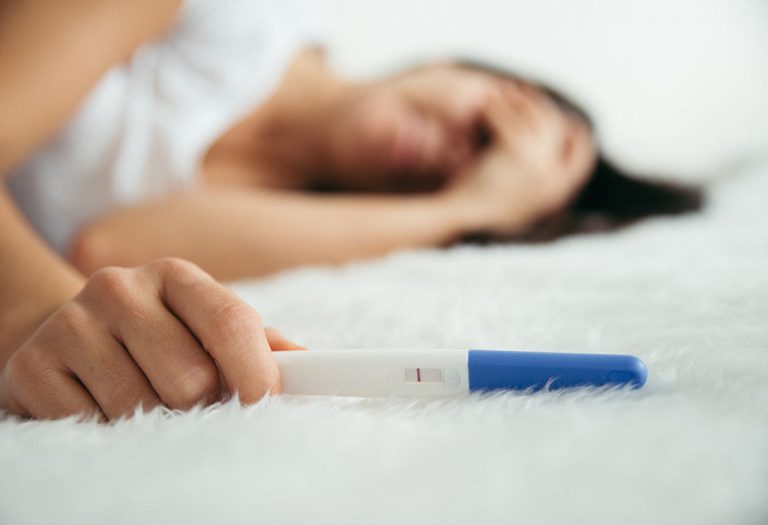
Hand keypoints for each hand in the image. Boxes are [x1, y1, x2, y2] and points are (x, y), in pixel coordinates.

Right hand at [0, 258, 301, 420]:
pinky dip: (105, 430)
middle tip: (185, 400)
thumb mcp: (204, 327)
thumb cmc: (156, 336)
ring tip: (141, 400)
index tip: (266, 407)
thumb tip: (310, 366)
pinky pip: (90, 425)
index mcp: (175, 276)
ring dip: (151, 422)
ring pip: (141, 409)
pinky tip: (99, 405)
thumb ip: (257, 345)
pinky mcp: (31, 366)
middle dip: (198, 405)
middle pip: (190, 380)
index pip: (231, 324)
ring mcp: (71, 324)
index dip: (258, 375)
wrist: (69, 333)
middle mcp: (120, 288)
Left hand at [442, 82, 595, 235]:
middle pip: (560, 127)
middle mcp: (557, 178)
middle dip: (541, 104)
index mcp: (561, 191)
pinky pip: (513, 121)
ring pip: (536, 117)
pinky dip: (499, 109)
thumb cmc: (482, 206)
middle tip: (523, 88)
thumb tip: (553, 159)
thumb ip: (540, 182)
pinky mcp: (517, 154)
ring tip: (500, 93)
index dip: (573, 130)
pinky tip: (487, 105)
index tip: (552, 112)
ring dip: (518, 101)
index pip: (584, 152)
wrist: (460, 216)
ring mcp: (540, 166)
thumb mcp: (519, 200)